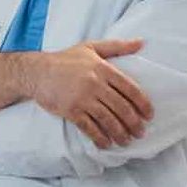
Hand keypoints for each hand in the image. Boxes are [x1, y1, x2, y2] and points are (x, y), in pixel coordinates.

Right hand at [16, 39, 149, 146]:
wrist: (37, 72)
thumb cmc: (65, 59)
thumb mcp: (91, 47)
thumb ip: (117, 46)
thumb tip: (142, 42)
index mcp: (103, 68)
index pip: (129, 88)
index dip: (142, 103)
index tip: (149, 115)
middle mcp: (95, 84)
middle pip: (121, 107)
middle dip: (133, 123)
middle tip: (140, 133)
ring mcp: (83, 98)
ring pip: (108, 120)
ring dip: (119, 133)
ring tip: (126, 141)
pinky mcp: (71, 111)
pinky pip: (89, 128)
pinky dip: (99, 137)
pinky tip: (106, 143)